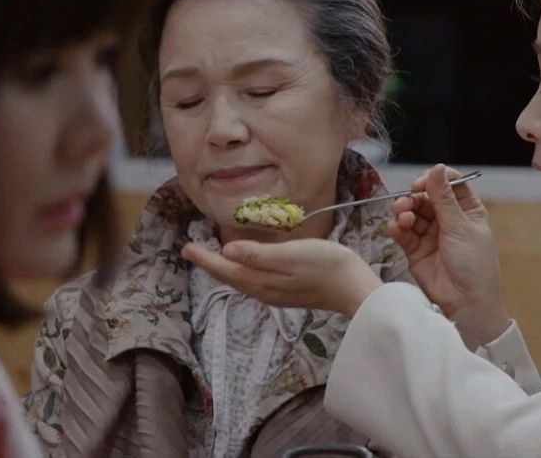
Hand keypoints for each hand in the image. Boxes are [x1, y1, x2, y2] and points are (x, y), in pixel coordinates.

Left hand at [181, 239, 382, 317]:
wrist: (354, 288)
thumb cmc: (326, 265)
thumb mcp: (291, 255)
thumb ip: (259, 255)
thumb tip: (227, 251)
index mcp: (262, 281)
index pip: (226, 268)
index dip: (205, 258)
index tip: (185, 247)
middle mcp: (264, 290)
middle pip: (230, 277)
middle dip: (210, 264)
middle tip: (191, 250)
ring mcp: (276, 293)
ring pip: (241, 280)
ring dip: (224, 268)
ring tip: (211, 257)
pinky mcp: (287, 291)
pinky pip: (254, 281)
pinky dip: (241, 271)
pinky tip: (244, 265)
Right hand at [387, 164, 509, 348]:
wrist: (466, 304)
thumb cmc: (475, 266)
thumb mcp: (461, 227)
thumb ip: (443, 198)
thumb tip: (437, 168)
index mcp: (466, 210)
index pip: (448, 184)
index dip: (434, 180)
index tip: (421, 182)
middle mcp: (447, 220)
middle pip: (425, 197)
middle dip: (413, 198)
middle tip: (406, 204)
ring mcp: (431, 234)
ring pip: (412, 213)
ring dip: (404, 212)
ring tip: (402, 218)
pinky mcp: (415, 250)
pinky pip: (403, 233)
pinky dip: (397, 227)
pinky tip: (396, 228)